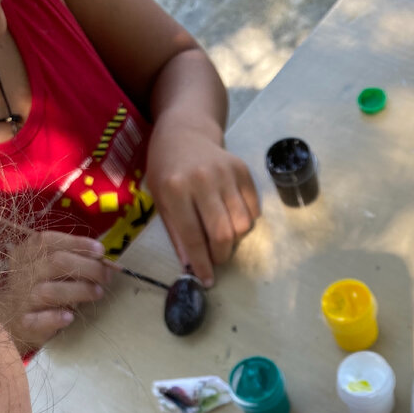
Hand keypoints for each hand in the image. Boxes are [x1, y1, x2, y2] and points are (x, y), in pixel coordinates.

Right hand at [2, 231, 111, 350]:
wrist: (18, 320)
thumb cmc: (43, 288)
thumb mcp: (52, 268)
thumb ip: (74, 259)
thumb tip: (105, 259)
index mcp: (27, 253)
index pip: (48, 241)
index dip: (77, 243)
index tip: (100, 251)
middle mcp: (22, 273)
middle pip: (55, 263)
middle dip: (87, 267)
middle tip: (106, 277)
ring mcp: (22, 298)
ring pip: (50, 291)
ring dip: (79, 291)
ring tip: (98, 293)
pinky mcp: (26, 322)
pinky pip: (38, 320)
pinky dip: (55, 318)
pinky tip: (70, 317)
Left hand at [146, 116, 259, 284]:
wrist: (185, 130)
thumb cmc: (167, 167)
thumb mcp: (160, 199)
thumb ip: (177, 232)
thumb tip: (192, 266)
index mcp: (175, 189)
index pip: (192, 236)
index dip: (201, 263)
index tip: (207, 281)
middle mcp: (202, 180)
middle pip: (223, 233)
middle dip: (221, 255)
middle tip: (216, 258)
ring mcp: (225, 174)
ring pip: (242, 224)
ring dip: (234, 239)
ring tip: (222, 234)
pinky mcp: (242, 170)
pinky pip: (253, 209)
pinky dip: (246, 220)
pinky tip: (231, 214)